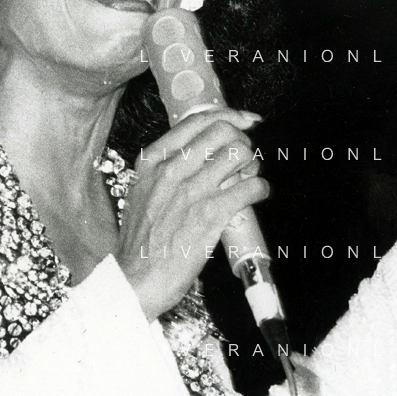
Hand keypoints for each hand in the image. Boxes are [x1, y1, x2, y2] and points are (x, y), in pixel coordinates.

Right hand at [117, 109, 269, 320]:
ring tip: (248, 178)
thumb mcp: (143, 192)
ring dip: (253, 164)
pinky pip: (250, 187)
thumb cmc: (142, 240)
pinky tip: (256, 196)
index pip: (197, 120)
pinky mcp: (210, 215)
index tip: (245, 121)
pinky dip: (260, 189)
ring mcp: (191, 191)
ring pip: (240, 154)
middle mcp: (170, 170)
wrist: (136, 279)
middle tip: (245, 158)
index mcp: (152, 161)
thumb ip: (167, 170)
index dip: (229, 116)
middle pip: (223, 132)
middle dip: (242, 141)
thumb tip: (205, 154)